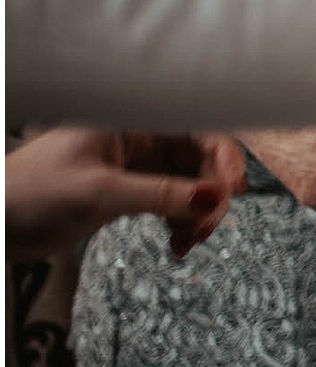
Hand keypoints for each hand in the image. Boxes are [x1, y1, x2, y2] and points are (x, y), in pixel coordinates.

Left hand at [5, 128, 246, 261]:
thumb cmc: (30, 194)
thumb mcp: (101, 193)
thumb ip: (161, 195)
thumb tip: (214, 198)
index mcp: (134, 123)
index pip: (199, 130)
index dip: (224, 158)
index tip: (233, 192)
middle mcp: (139, 139)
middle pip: (201, 162)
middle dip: (209, 198)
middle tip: (202, 232)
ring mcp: (135, 167)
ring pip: (189, 186)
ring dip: (196, 215)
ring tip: (184, 244)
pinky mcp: (127, 192)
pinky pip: (171, 202)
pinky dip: (178, 223)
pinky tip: (173, 244)